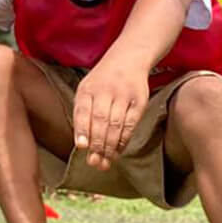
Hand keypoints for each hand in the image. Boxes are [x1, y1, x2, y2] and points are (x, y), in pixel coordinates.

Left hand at [73, 56, 148, 170]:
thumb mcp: (86, 91)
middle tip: (94, 162)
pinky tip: (118, 151)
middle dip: (97, 144)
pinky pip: (131, 124)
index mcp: (87, 89)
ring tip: (104, 162)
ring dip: (110, 146)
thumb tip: (82, 144)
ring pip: (116, 124)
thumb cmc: (101, 82)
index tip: (81, 146)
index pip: (83, 111)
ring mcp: (123, 95)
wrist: (128, 59)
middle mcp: (105, 91)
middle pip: (100, 121)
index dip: (82, 130)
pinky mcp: (139, 100)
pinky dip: (124, 140)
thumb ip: (82, 114)